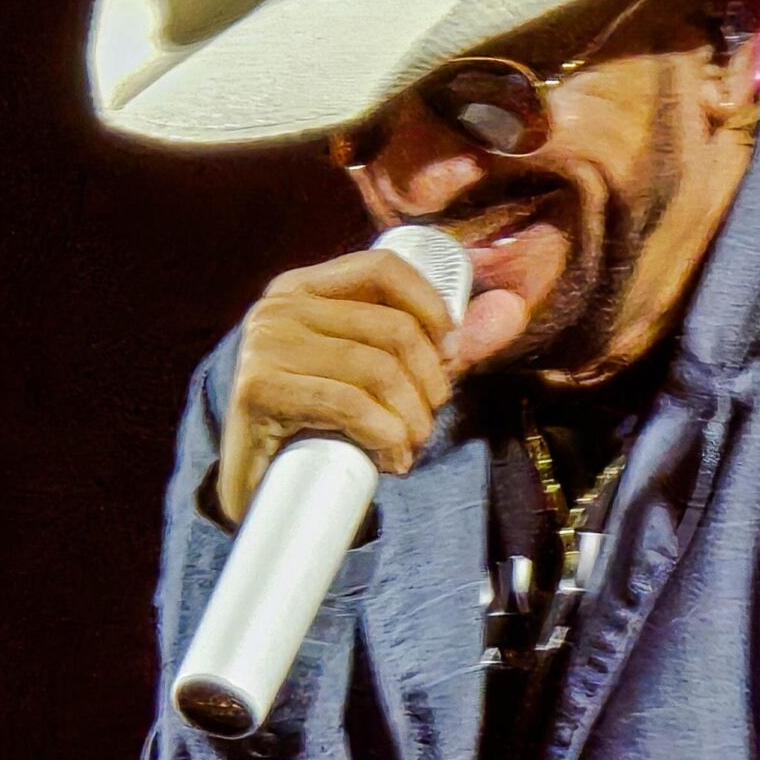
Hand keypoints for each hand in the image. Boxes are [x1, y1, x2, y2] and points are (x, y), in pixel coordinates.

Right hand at [218, 248, 457, 524]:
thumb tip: (506, 313)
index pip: (382, 269)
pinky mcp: (257, 390)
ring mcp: (263, 346)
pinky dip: (385, 436)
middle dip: (428, 383)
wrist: (254, 489)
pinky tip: (390, 459)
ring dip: (411, 418)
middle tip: (428, 421)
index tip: (449, 355)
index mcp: (303, 289)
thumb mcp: (370, 376)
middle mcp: (278, 308)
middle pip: (390, 328)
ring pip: (376, 369)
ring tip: (409, 445)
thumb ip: (429, 346)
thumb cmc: (319, 427)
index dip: (432, 307)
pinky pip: (348, 404)